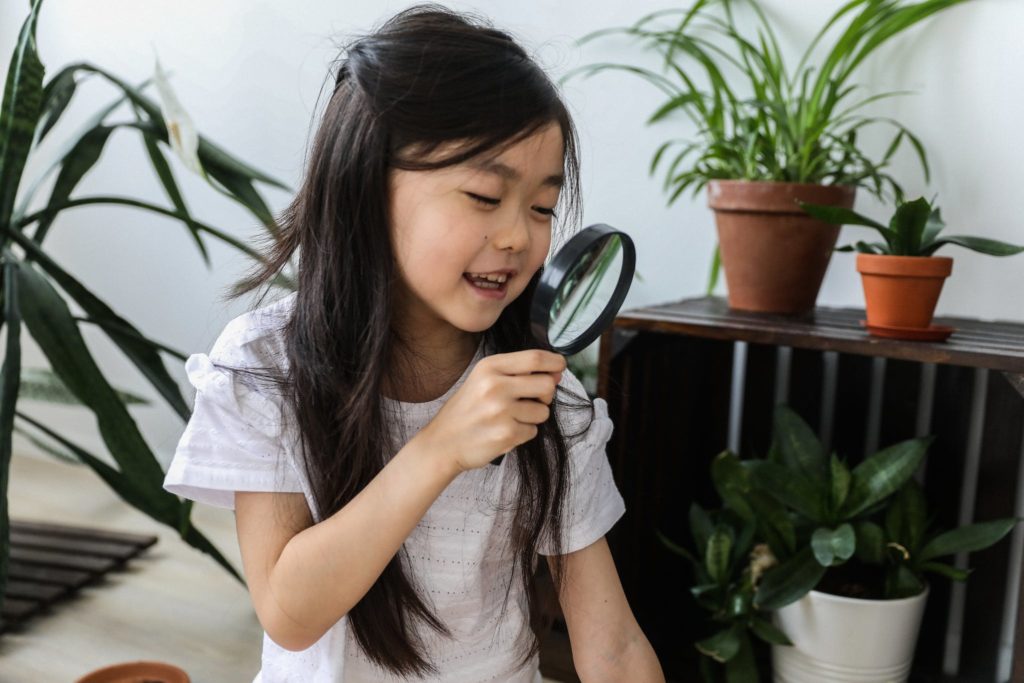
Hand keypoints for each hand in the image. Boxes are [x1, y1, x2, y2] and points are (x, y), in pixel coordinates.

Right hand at [419, 349, 565, 471]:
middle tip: (534, 400)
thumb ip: (517, 373)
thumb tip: (556, 373)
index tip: (560, 367)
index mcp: (490, 368)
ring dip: (533, 417)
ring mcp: (501, 411)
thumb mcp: (483, 380)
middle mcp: (495, 386)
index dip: (555, 362)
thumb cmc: (467, 410)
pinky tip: (505, 431)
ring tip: (511, 418)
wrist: (442, 443)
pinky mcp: (506, 434)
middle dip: (547, 394)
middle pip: (546, 384)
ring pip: (543, 411)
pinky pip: (533, 431)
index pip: (535, 358)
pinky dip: (523, 433)